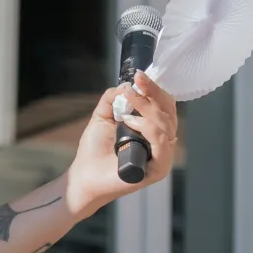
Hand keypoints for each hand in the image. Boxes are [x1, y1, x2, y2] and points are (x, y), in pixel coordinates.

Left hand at [64, 73, 178, 219]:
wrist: (85, 175)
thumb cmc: (94, 150)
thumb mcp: (102, 117)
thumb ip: (112, 99)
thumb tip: (125, 84)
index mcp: (152, 129)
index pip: (164, 105)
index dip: (154, 90)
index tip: (139, 76)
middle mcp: (161, 141)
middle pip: (168, 112)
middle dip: (152, 94)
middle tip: (135, 85)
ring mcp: (162, 155)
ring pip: (166, 125)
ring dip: (147, 109)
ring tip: (126, 106)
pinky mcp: (158, 168)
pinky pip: (161, 144)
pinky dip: (147, 129)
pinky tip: (129, 122)